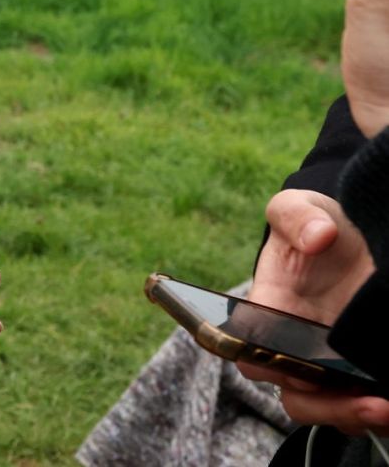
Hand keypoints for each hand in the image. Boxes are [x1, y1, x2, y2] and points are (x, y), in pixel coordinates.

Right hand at [240, 189, 384, 432]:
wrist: (354, 238)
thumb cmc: (319, 223)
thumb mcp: (302, 208)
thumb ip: (297, 215)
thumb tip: (317, 237)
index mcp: (269, 310)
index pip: (250, 352)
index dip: (270, 366)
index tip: (301, 368)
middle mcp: (295, 345)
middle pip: (294, 395)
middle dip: (328, 407)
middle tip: (368, 404)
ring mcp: (328, 364)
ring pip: (329, 410)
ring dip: (352, 416)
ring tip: (386, 410)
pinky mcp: (361, 372)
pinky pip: (362, 408)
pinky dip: (376, 414)